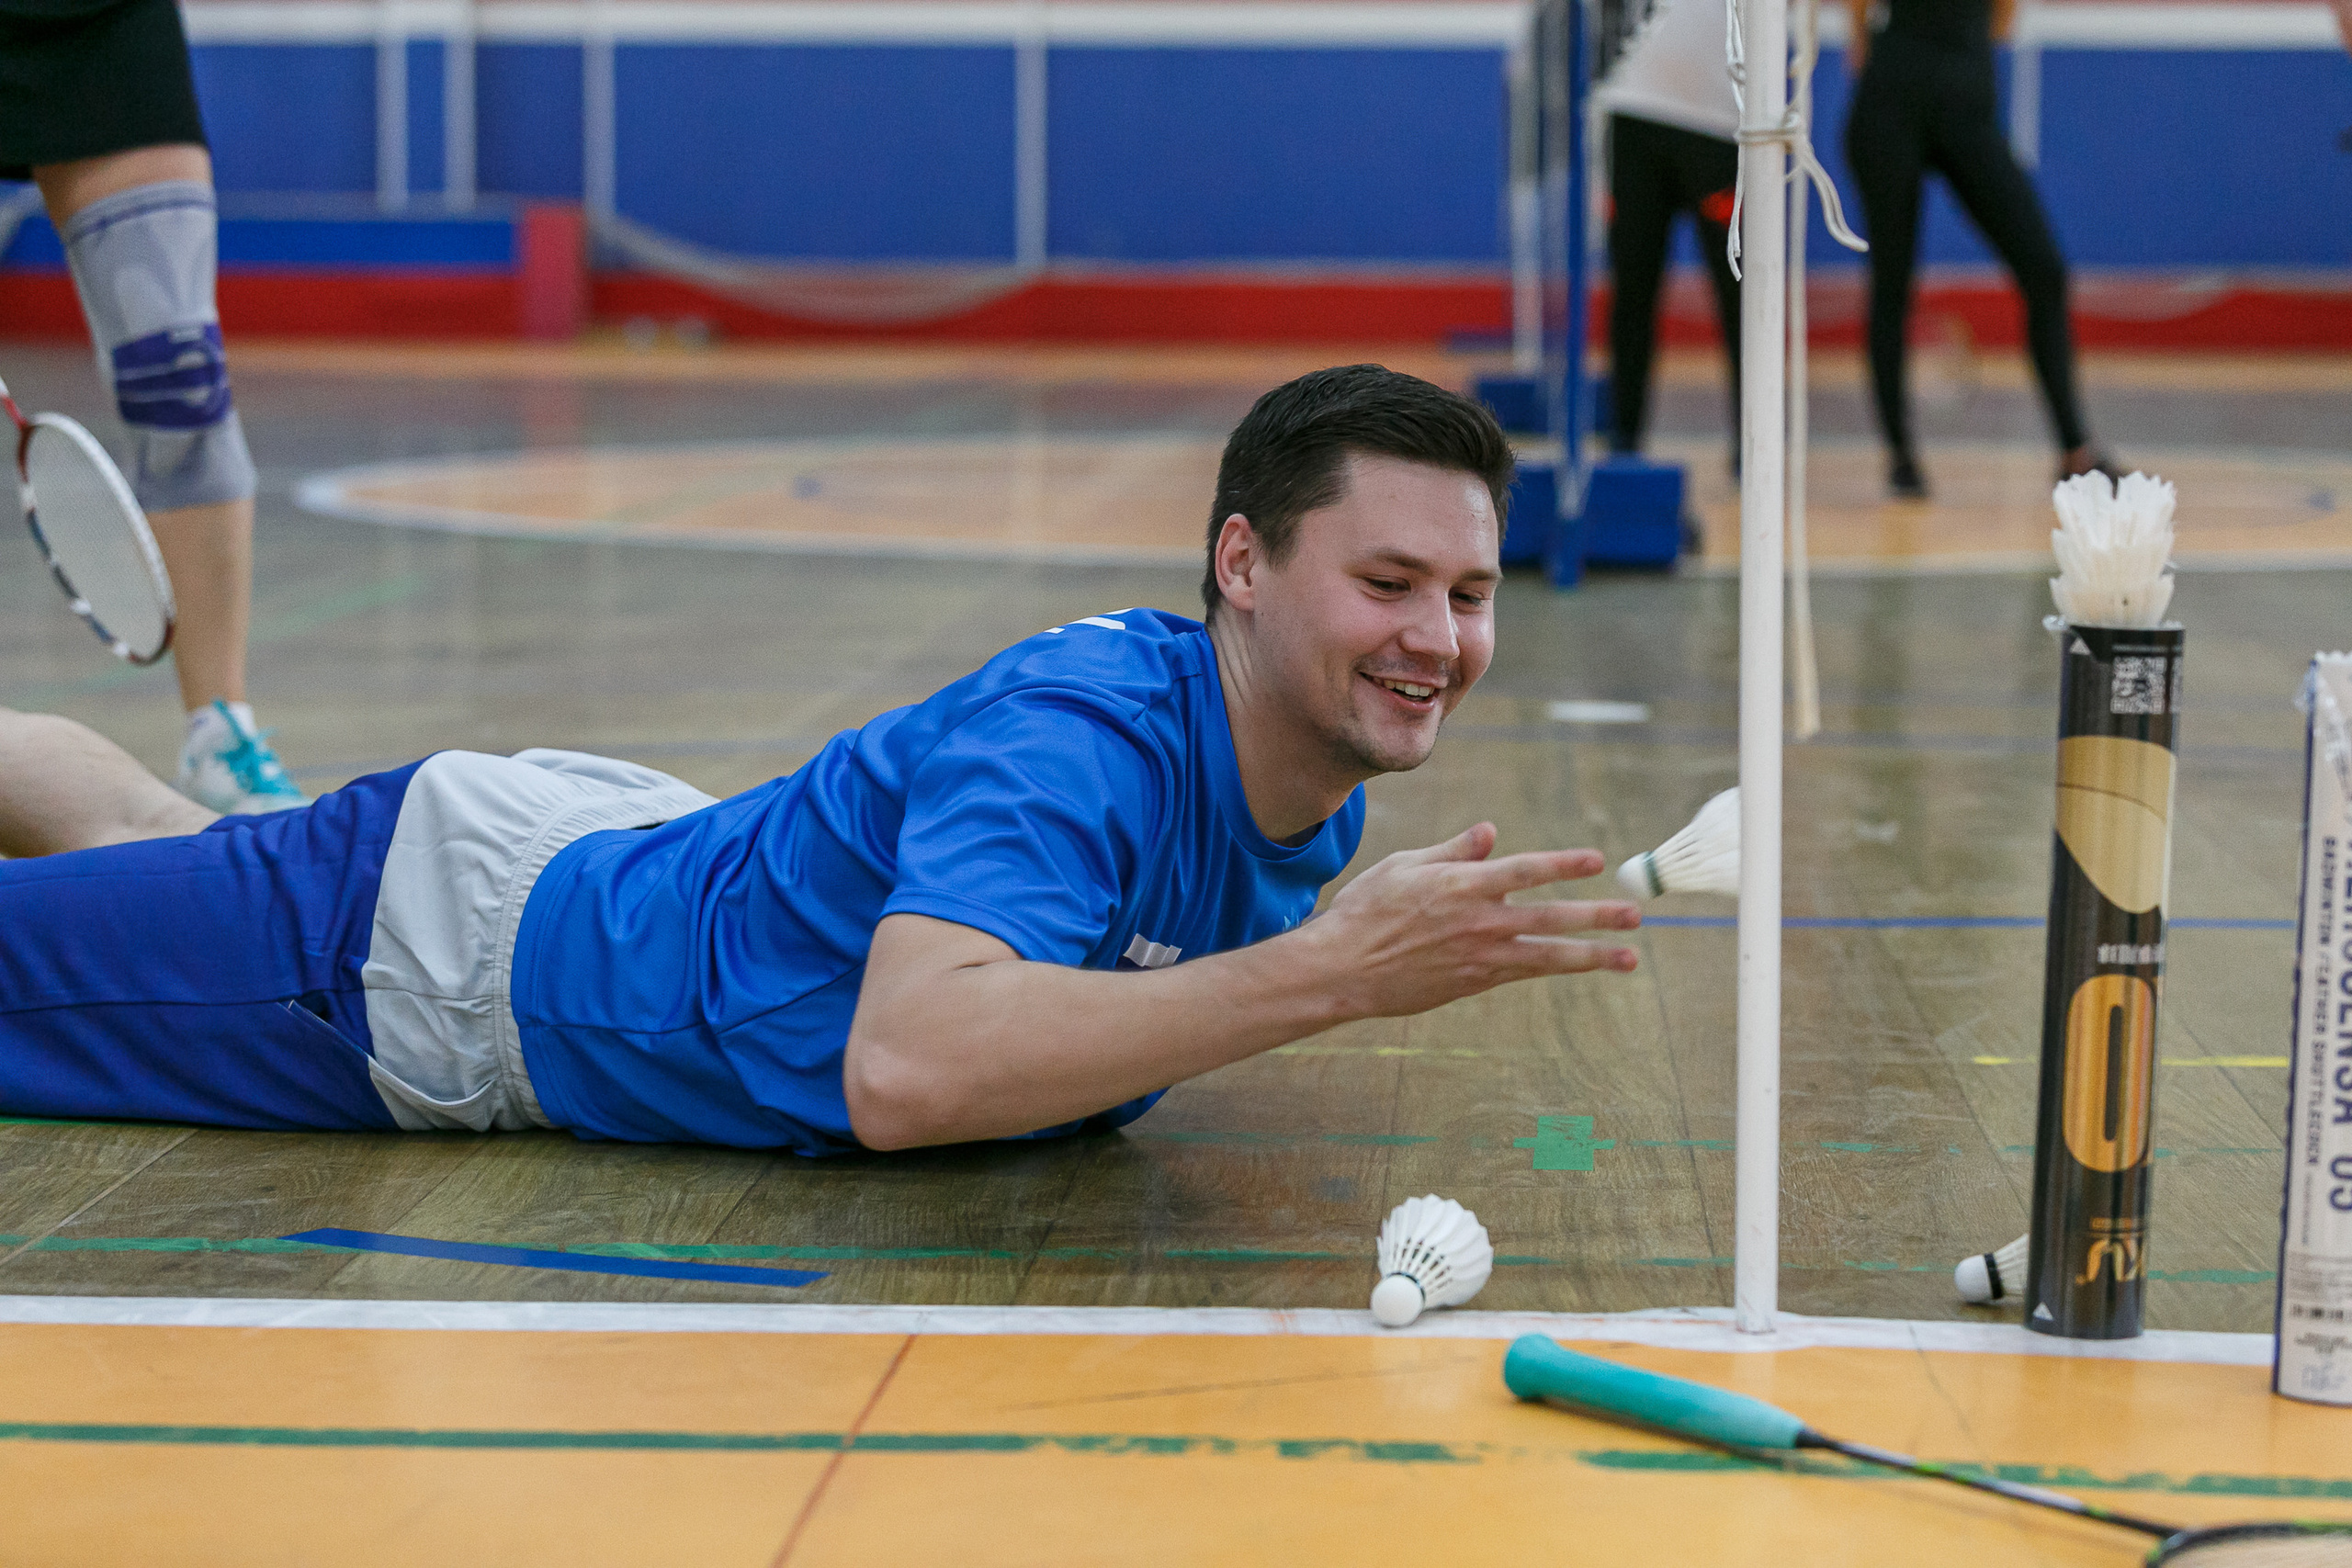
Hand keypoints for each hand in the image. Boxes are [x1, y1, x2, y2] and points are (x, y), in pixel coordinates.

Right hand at [1298, 822, 1639, 1020]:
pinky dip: (1551, 967)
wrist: (1342, 969)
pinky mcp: (1474, 983)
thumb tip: (1491, 832)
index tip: (1596, 861)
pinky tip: (1578, 966)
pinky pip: (1522, 972)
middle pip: (1550, 917)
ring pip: (1547, 956)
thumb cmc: (1366, 910)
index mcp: (1461, 885)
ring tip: (1628, 958)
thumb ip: (1454, 851)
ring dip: (1592, 956)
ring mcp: (1479, 957)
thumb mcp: (1406, 866)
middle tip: (1635, 915)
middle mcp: (1478, 921)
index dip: (1563, 865)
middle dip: (1597, 916)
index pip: (1524, 871)